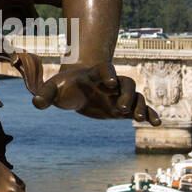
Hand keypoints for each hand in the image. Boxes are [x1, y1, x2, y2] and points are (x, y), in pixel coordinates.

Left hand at [32, 60, 159, 125]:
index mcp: (93, 75)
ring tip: (139, 119)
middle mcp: (111, 83)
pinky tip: (156, 123)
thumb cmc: (64, 87)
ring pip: (135, 95)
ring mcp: (119, 95)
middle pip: (125, 82)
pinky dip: (150, 114)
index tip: (110, 83)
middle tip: (119, 109)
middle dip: (125, 94)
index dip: (109, 73)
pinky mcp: (124, 108)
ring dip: (139, 105)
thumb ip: (45, 94)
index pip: (105, 68)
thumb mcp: (53, 89)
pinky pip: (142, 108)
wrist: (76, 89)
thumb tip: (35, 103)